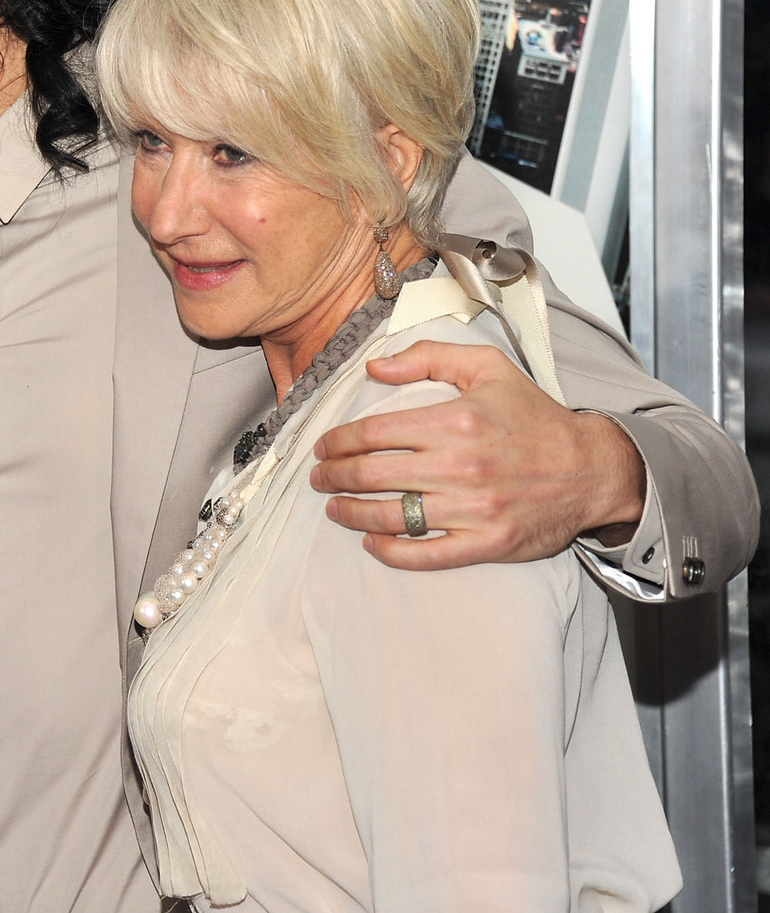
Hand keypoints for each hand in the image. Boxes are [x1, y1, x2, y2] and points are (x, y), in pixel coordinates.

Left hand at [311, 340, 646, 569]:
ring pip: (390, 516)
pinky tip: (372, 541)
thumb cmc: (536, 418)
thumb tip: (374, 367)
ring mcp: (473, 508)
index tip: (323, 447)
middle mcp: (460, 466)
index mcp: (455, 421)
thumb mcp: (488, 367)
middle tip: (320, 478)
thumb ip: (428, 358)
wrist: (593, 468)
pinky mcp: (487, 543)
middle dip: (332, 477)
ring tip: (335, 507)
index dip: (335, 442)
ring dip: (350, 514)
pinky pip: (425, 555)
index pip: (371, 433)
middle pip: (370, 475)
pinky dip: (390, 551)